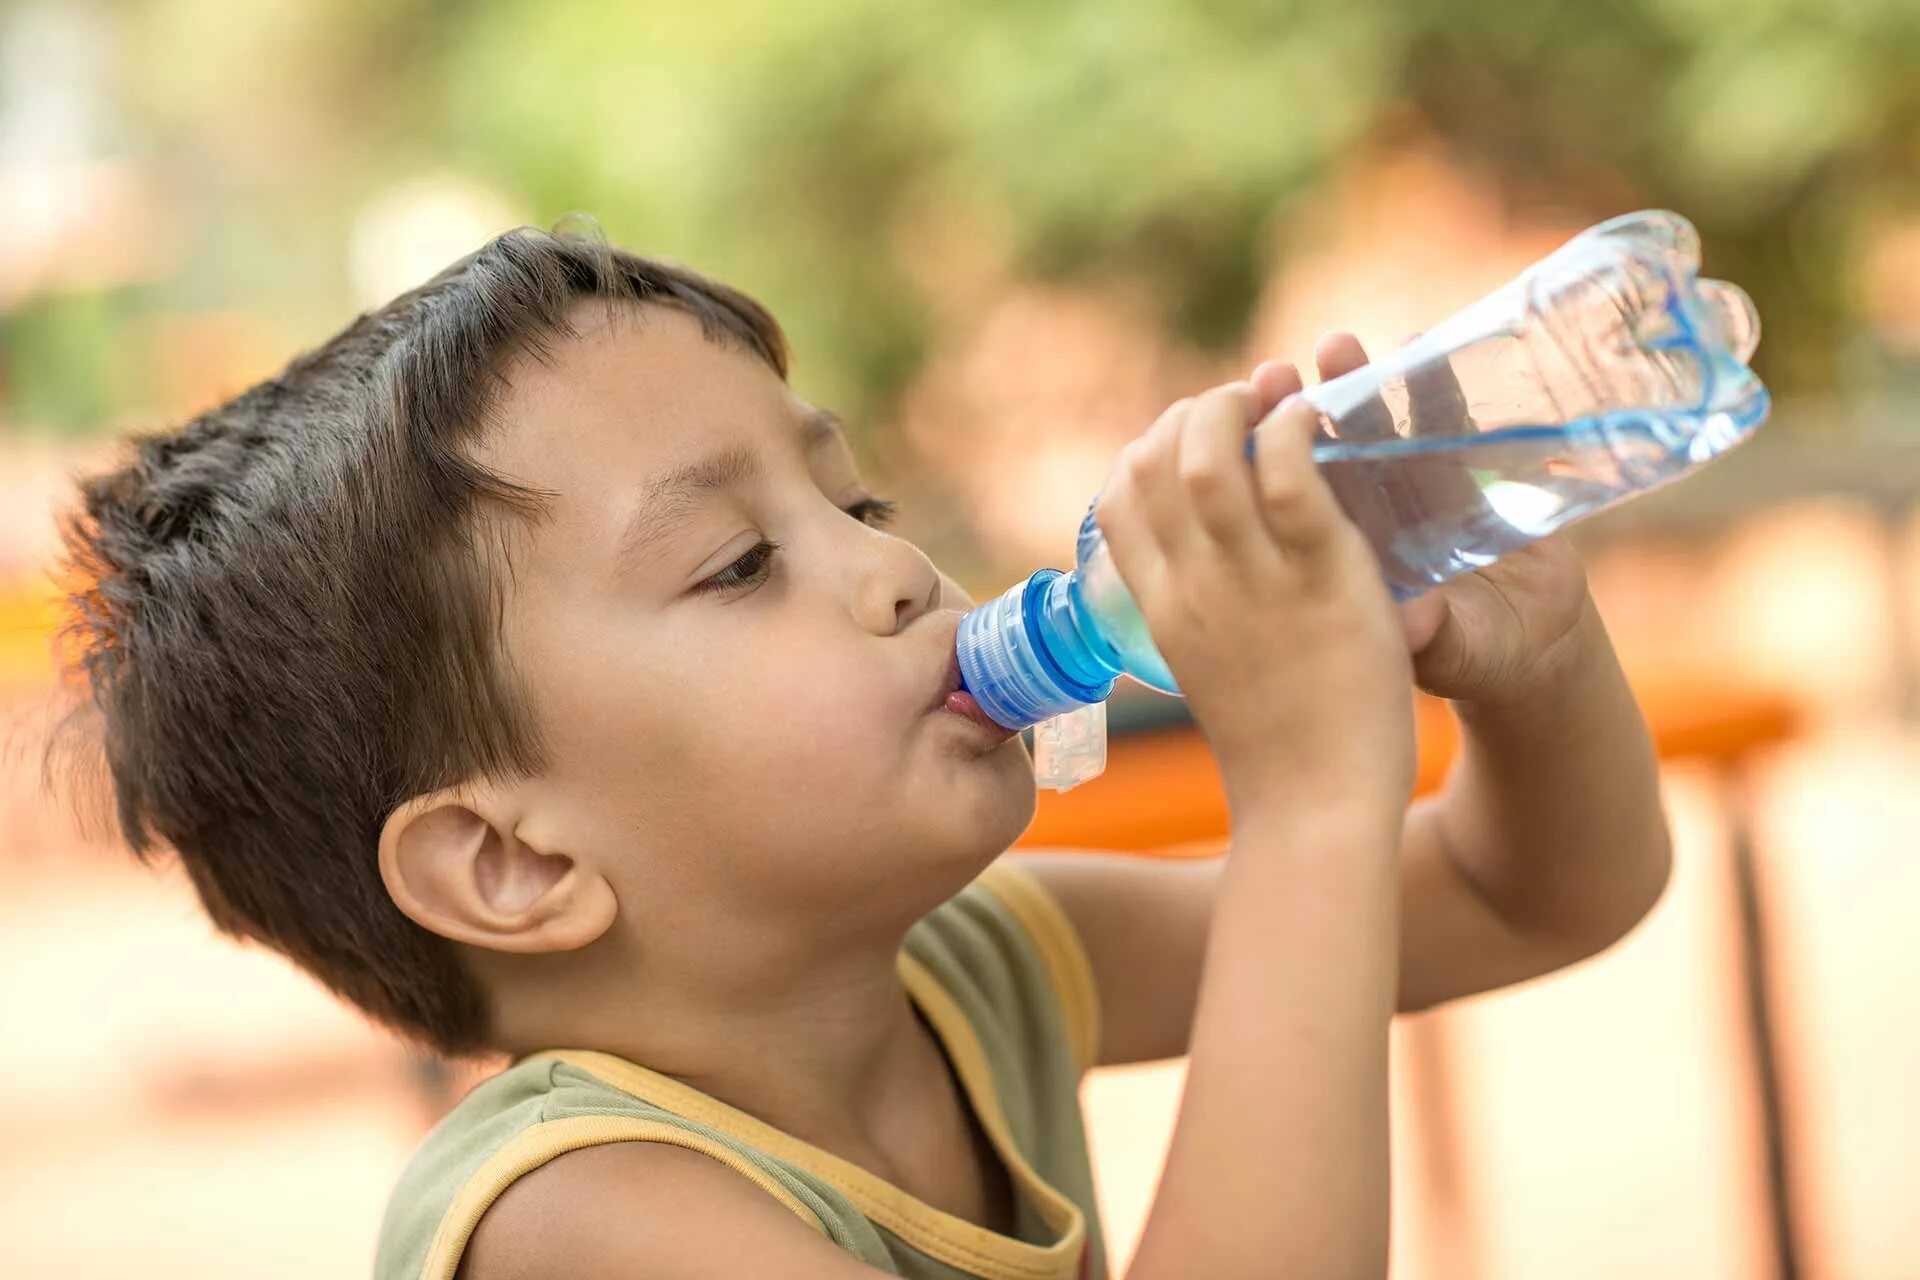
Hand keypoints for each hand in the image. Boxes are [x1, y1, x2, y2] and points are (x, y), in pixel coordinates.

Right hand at [1094, 371, 1416, 816]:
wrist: (1315, 808)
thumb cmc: (1275, 752)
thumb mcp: (1208, 672)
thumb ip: (1195, 617)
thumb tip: (1192, 583)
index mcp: (1161, 608)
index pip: (1118, 498)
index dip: (1147, 448)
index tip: (1189, 439)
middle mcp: (1192, 586)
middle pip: (1154, 461)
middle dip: (1192, 412)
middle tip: (1243, 406)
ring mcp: (1252, 581)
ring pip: (1211, 455)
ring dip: (1238, 406)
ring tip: (1276, 399)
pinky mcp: (1321, 577)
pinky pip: (1290, 477)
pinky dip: (1296, 430)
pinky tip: (1316, 421)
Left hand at [1301, 333, 1596, 705]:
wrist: (1535, 645)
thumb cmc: (1478, 653)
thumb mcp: (1451, 651)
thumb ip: (1433, 635)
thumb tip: (1413, 625)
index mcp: (1340, 558)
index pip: (1291, 503)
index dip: (1266, 469)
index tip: (1241, 438)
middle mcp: (1371, 517)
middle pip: (1324, 454)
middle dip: (1298, 412)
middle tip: (1274, 375)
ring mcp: (1420, 490)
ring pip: (1380, 429)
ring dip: (1359, 384)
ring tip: (1335, 345)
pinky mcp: (1474, 473)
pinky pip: (1449, 424)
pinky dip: (1436, 387)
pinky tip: (1420, 348)